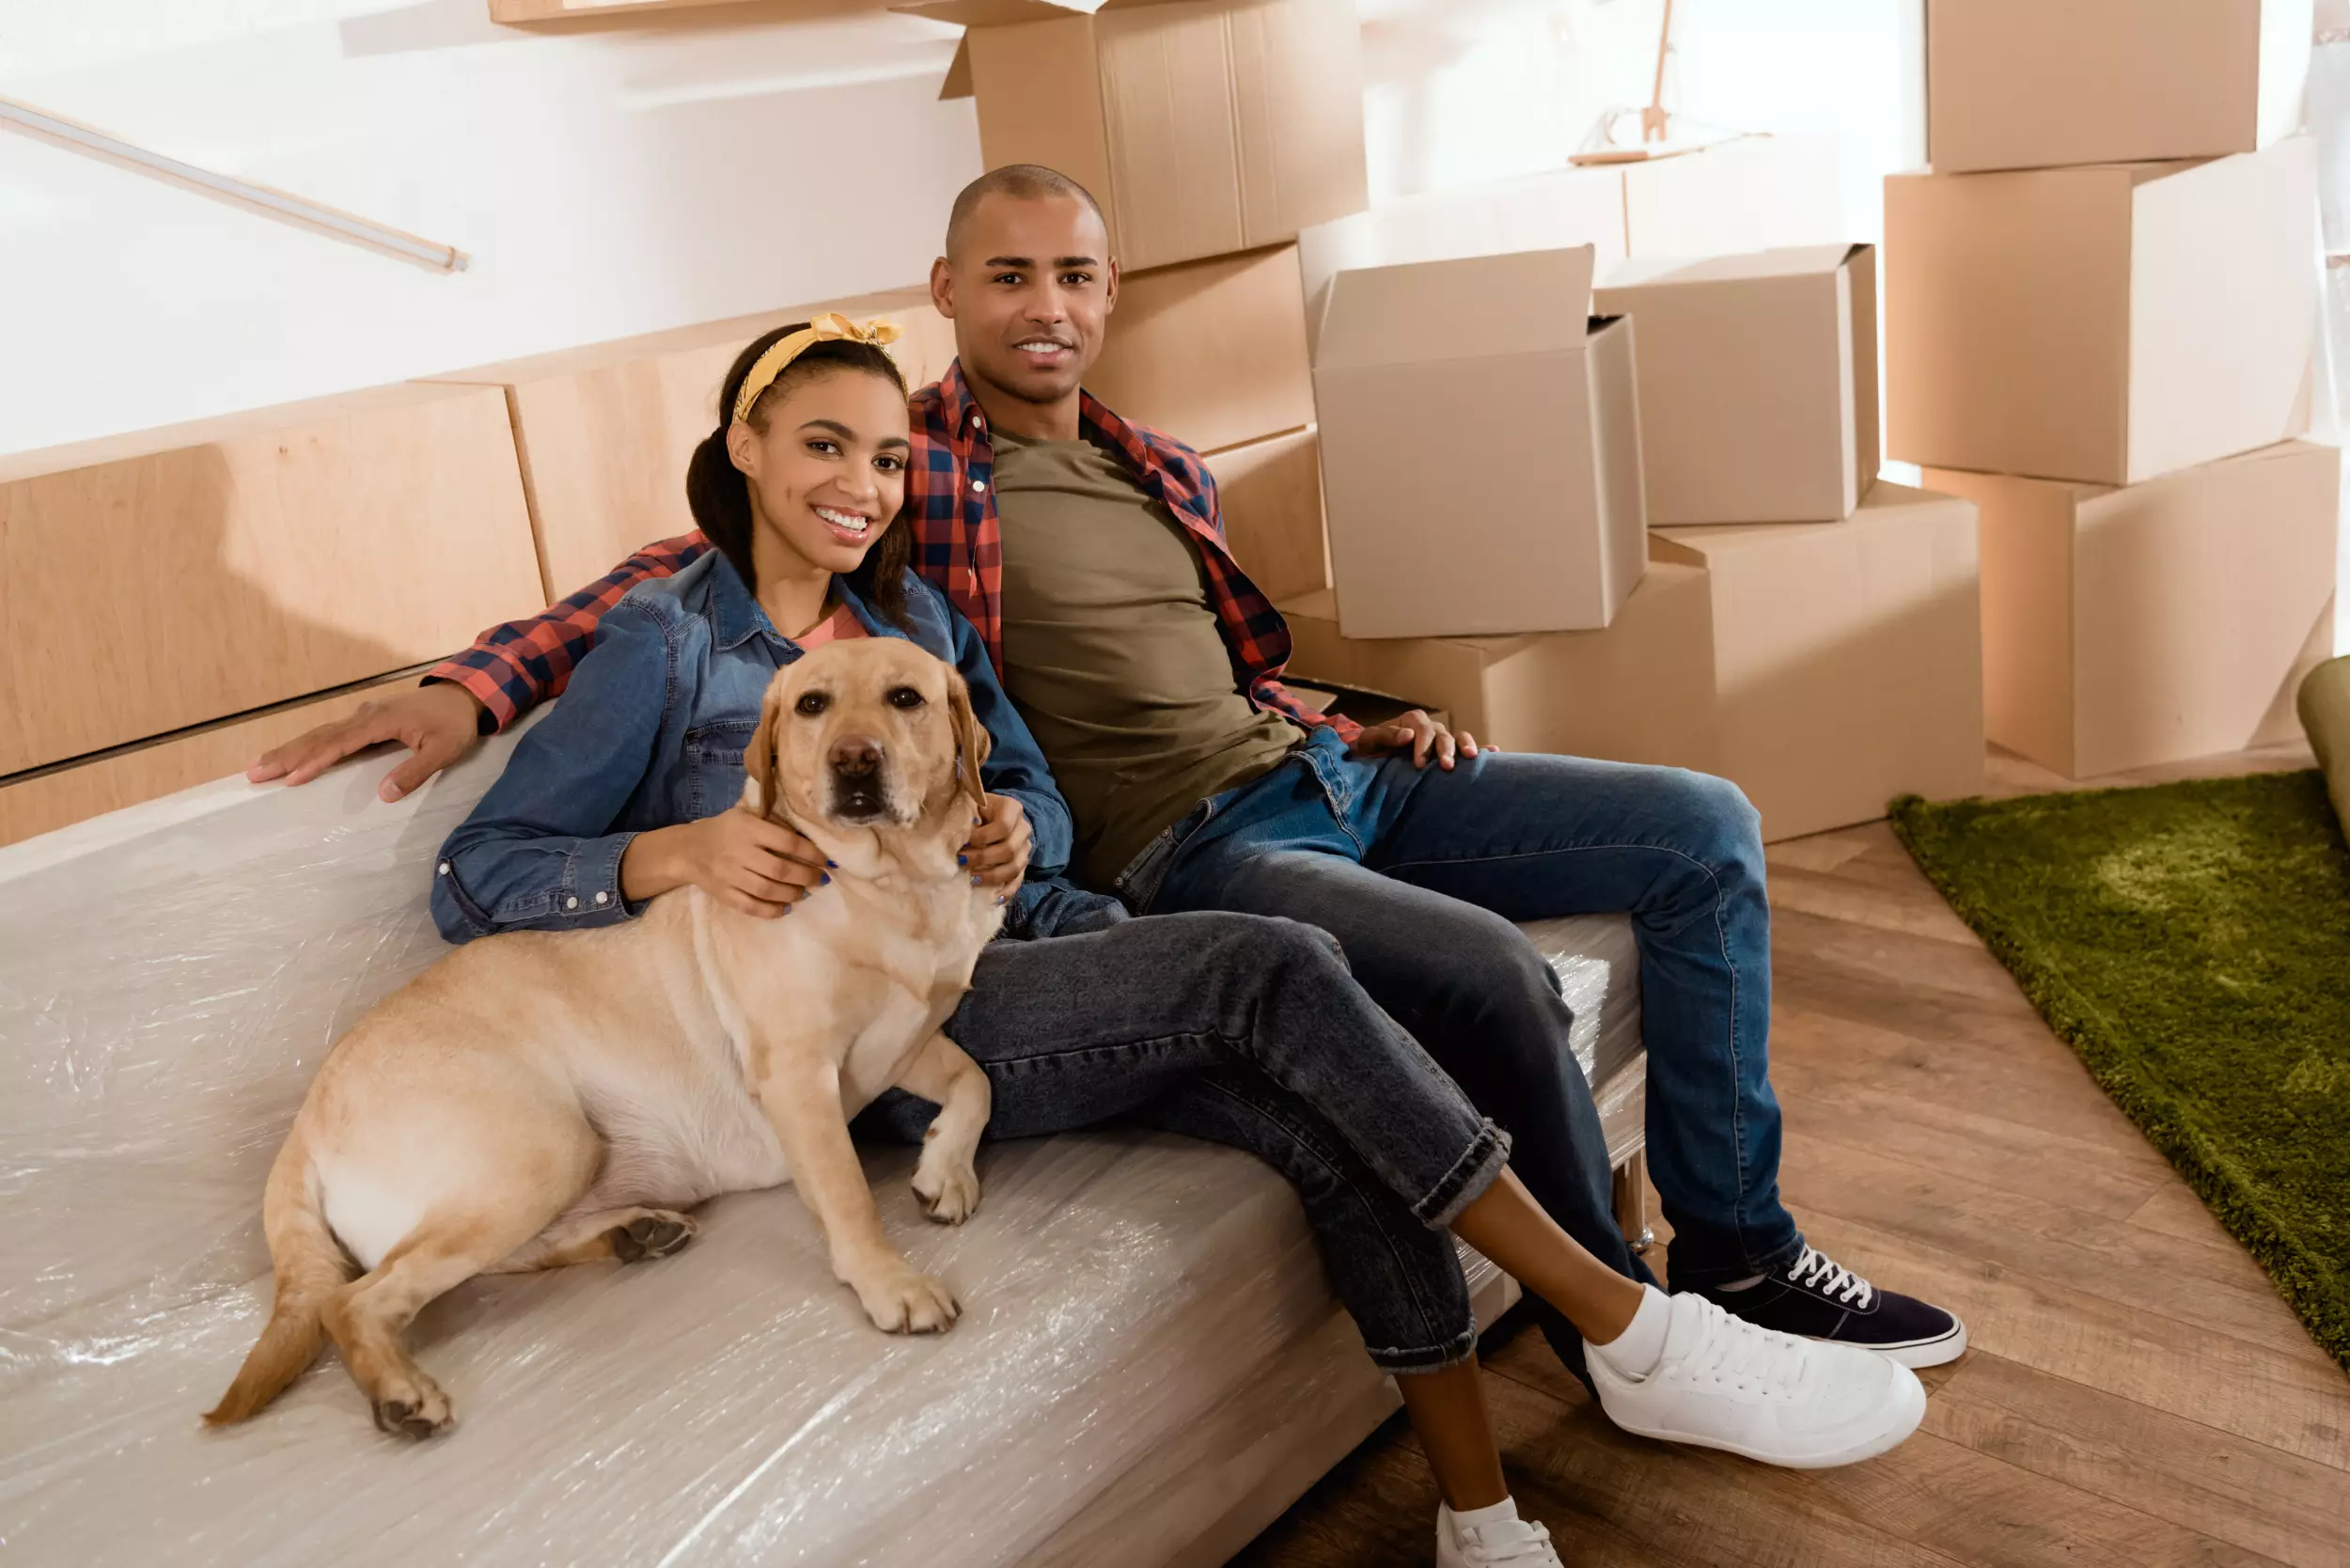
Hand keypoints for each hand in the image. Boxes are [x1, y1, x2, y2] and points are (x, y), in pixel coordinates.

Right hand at [247, 682, 485, 801]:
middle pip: (319, 737)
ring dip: (291, 750)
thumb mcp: (444, 751)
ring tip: (260, 765)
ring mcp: (364, 716)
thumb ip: (414, 772)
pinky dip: (309, 746)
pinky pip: (331, 735)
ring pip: (321, 734)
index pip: (340, 744)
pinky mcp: (367, 721)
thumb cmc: (454, 724)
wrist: (463, 695)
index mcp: (380, 721)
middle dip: (286, 755)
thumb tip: (383, 795)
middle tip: (254, 772)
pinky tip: (294, 758)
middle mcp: (365, 716)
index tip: (290, 777)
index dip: (314, 761)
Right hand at [627, 812, 826, 918]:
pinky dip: (772, 910)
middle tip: (821, 879)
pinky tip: (786, 908)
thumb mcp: (746, 815)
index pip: (787, 842)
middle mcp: (739, 852)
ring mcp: (730, 876)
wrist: (687, 850)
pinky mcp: (724, 894)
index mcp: (748, 829)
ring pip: (768, 890)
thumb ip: (772, 825)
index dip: (812, 853)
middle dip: (807, 876)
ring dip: (793, 894)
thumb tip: (808, 839)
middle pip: (780, 870)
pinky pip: (751, 907)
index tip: (826, 860)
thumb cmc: (725, 830)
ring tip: (805, 892)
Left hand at [960, 795, 1029, 899]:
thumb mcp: (970, 805)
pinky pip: (1018, 881)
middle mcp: (1023, 828)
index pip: (1003, 827)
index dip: (983, 837)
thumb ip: (967, 815)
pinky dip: (1006, 891)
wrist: (987, 815)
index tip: (964, 842)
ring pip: (1015, 868)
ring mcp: (1024, 848)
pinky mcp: (1023, 865)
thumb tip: (958, 835)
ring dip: (992, 876)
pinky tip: (993, 898)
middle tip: (962, 861)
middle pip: (1009, 850)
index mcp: (1012, 808)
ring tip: (972, 878)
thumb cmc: (974, 810)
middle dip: (983, 858)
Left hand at [1346, 709, 1481, 770]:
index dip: (1422, 745)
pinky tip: (1495, 752)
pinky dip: (1481, 749)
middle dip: (1445, 750)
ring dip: (1466, 746)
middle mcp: (1430, 727)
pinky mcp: (1449, 751)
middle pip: (1442, 734)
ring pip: (1458, 737)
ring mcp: (1442, 739)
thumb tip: (1408, 735)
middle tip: (1446, 767)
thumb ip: (1385, 735)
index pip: (1422, 729)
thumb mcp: (1369, 740)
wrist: (1374, 758)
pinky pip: (1466, 747)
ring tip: (1471, 758)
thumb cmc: (1370, 749)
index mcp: (1412, 721)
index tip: (1419, 764)